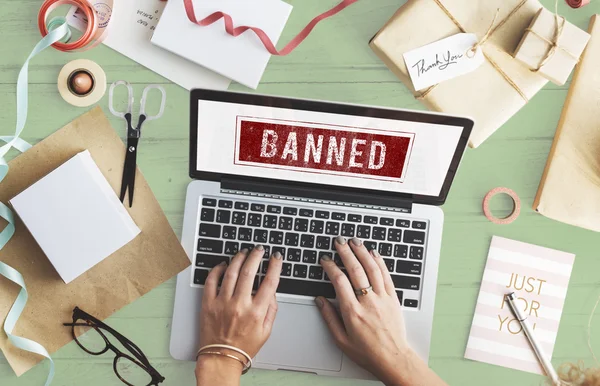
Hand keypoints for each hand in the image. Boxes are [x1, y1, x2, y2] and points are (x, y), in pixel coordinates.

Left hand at [197, 246, 282, 375]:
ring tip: (243, 252)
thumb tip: (272, 292)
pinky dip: (217, 270)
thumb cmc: (243, 346)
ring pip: (231, 273)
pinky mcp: (208, 304)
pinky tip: (223, 265)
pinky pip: (211, 281)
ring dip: (238, 259)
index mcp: (256, 312)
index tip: (276, 257)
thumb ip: (271, 310)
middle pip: (250, 272)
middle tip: (258, 250)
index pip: (270, 282)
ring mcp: (222, 303)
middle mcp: (239, 305)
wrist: (221, 358)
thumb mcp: (266, 331)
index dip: (275, 266)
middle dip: (256, 256)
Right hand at [315, 237, 445, 385]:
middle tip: (339, 241)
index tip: (326, 260)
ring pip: (372, 269)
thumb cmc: (367, 352)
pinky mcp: (393, 298)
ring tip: (355, 241)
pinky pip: (386, 276)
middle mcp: (367, 302)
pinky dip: (380, 262)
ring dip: (362, 252)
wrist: (393, 359)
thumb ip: (329, 318)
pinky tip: (374, 253)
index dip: (331, 267)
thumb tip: (320, 301)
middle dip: (346, 252)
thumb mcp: (340, 340)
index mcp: (352, 312)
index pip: (339, 281)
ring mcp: (382, 299)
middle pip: (355, 270)